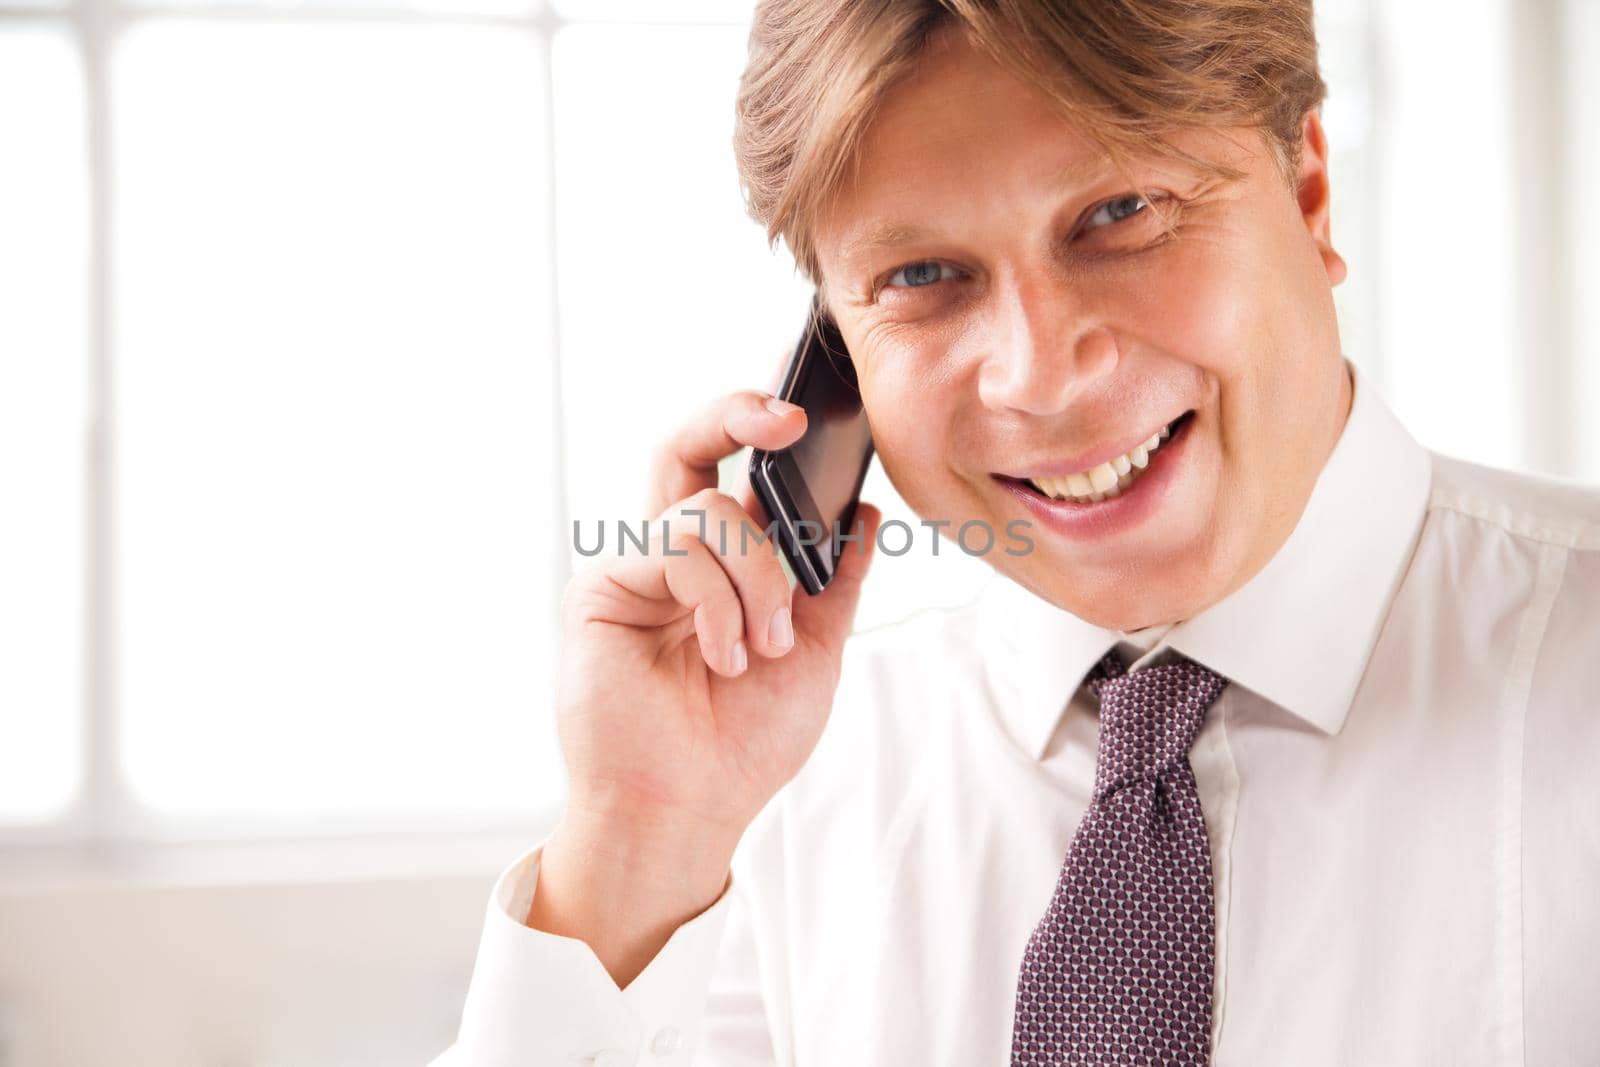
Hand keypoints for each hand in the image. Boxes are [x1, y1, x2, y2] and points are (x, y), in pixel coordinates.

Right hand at [532, 388, 879, 984]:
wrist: (689, 811)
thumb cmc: (742, 744)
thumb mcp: (815, 651)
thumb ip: (837, 579)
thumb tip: (867, 511)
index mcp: (721, 567)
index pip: (736, 477)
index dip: (763, 433)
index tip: (814, 414)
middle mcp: (672, 559)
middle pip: (687, 448)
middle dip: (735, 413)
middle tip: (787, 419)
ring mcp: (634, 572)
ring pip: (706, 513)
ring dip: (758, 578)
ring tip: (765, 648)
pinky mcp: (601, 591)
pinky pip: (673, 549)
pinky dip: (719, 601)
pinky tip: (727, 655)